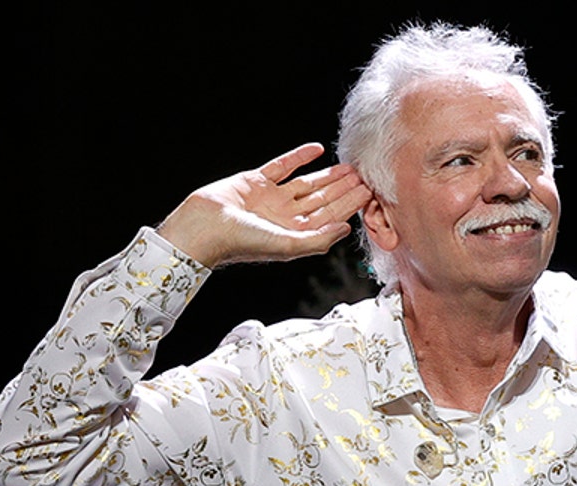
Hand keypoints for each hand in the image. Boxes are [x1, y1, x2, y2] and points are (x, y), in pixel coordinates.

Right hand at [157, 143, 371, 267]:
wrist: (206, 226)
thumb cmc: (243, 242)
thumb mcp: (288, 245)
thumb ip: (319, 239)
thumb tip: (346, 229)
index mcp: (294, 234)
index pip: (329, 216)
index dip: (350, 205)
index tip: (371, 193)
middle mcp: (285, 217)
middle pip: (322, 200)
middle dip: (344, 189)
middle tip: (366, 175)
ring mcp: (271, 198)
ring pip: (306, 184)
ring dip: (328, 175)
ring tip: (349, 166)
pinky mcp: (256, 181)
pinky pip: (282, 166)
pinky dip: (299, 157)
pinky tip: (316, 150)